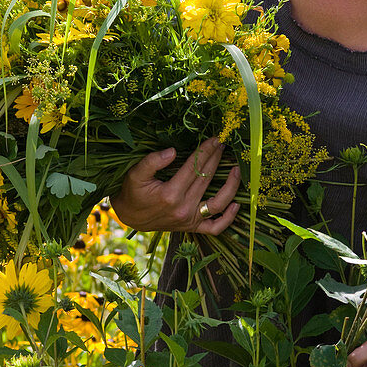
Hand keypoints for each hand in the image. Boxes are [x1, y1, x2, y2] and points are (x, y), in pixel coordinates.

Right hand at [111, 136, 239, 233]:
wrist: (129, 217)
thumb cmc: (132, 192)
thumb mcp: (135, 174)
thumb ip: (152, 161)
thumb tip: (172, 151)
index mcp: (170, 194)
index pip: (194, 167)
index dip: (206, 151)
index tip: (215, 138)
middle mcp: (183, 208)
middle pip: (207, 179)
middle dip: (217, 159)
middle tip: (224, 144)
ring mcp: (189, 220)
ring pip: (218, 203)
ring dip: (231, 186)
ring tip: (237, 169)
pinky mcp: (192, 227)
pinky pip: (215, 228)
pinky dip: (229, 218)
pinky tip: (237, 204)